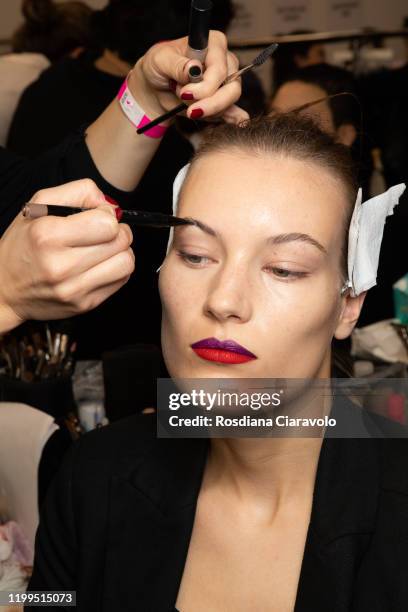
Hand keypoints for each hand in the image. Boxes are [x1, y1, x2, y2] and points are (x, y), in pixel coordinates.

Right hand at [0, 179, 133, 332]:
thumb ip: (78, 192)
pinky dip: (117, 269)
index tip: (98, 217)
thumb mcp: (39, 206)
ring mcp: (74, 288)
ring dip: (121, 252)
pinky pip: (121, 281)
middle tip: (104, 232)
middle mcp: (61, 265)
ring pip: (127, 263)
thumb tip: (109, 204)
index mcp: (48, 235)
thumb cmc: (23, 246)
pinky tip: (100, 265)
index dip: (107, 215)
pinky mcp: (84, 304)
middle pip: (120, 242)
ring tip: (105, 249)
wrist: (5, 289)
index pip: (107, 223)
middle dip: (118, 232)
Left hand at [129, 31, 248, 125]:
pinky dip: (230, 119)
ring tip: (187, 105)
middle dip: (210, 103)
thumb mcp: (160, 60)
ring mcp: (227, 82)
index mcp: (214, 44)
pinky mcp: (224, 101)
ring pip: (229, 103)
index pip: (220, 69)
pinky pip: (233, 113)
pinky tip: (233, 123)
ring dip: (207, 110)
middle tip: (190, 110)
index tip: (185, 93)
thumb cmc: (158, 66)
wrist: (155, 87)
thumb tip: (194, 68)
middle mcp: (225, 62)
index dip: (205, 86)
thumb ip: (177, 64)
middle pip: (231, 88)